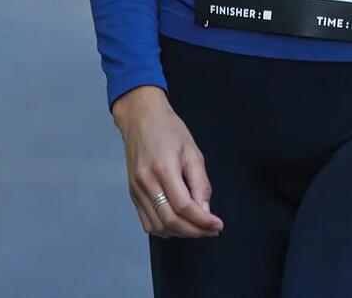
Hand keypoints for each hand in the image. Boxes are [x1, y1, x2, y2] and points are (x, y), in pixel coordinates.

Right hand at [111, 86, 223, 238]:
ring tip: (197, 229)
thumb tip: (205, 212)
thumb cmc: (169, 130)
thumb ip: (200, 183)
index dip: (202, 221)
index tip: (218, 225)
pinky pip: (147, 222)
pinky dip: (164, 230)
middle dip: (194, 231)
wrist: (140, 118)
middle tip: (211, 230)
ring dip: (180, 233)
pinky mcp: (133, 194)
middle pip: (171, 220)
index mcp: (164, 169)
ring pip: (158, 226)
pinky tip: (178, 225)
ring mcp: (137, 190)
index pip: (184, 207)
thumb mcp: (192, 151)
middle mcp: (147, 183)